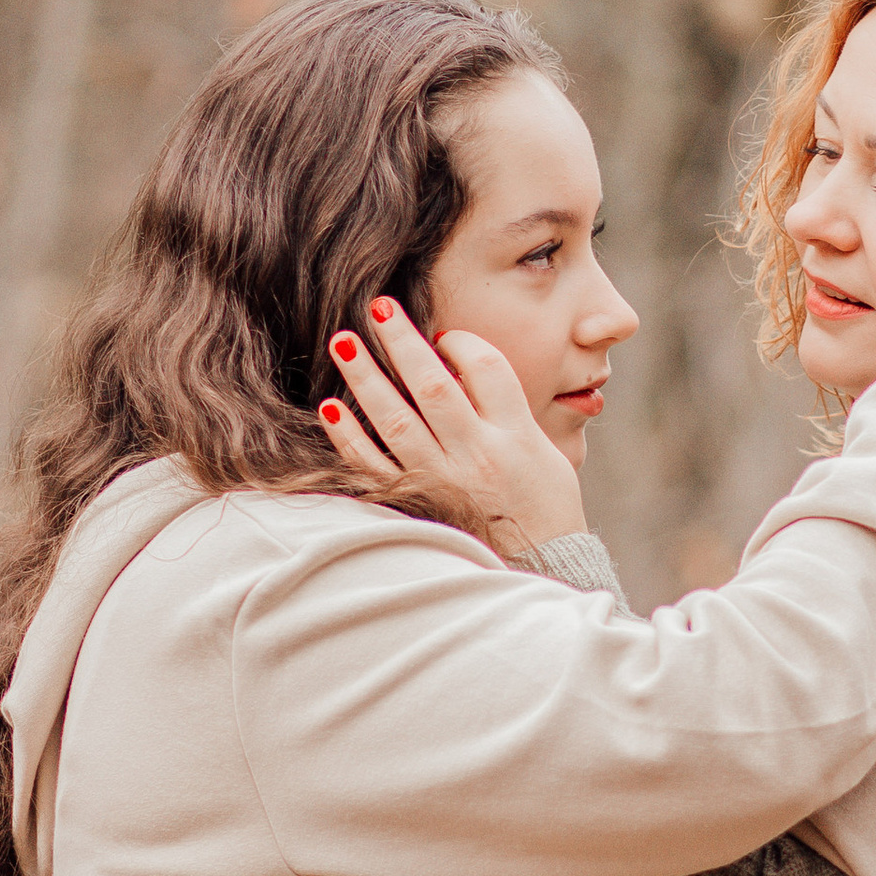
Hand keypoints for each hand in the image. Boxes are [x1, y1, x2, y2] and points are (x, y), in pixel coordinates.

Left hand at [319, 300, 586, 559]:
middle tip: (378, 307)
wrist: (541, 569)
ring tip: (344, 341)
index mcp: (516, 436)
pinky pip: (374, 469)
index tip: (443, 333)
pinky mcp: (417, 506)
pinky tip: (330, 409)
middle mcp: (478, 456)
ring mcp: (443, 482)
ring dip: (366, 379)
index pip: (486, 368)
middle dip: (403, 341)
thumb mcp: (544, 450)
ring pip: (395, 421)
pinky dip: (349, 439)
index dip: (460, 341)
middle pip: (433, 385)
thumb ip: (507, 407)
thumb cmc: (545, 506)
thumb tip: (462, 363)